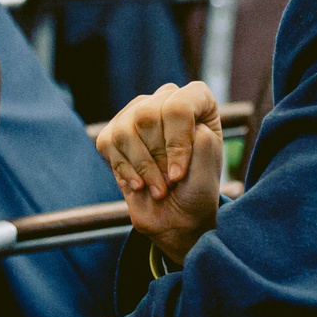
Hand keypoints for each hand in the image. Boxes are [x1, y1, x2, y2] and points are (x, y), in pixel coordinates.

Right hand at [95, 80, 226, 265]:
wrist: (178, 217)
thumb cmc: (197, 187)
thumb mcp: (208, 162)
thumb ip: (196, 136)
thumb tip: (162, 126)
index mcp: (197, 100)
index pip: (178, 105)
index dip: (177, 142)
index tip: (179, 174)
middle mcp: (165, 98)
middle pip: (147, 115)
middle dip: (157, 157)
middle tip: (170, 180)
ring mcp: (137, 112)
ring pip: (125, 131)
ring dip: (142, 168)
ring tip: (158, 188)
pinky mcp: (114, 133)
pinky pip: (108, 144)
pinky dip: (125, 171)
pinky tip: (140, 185)